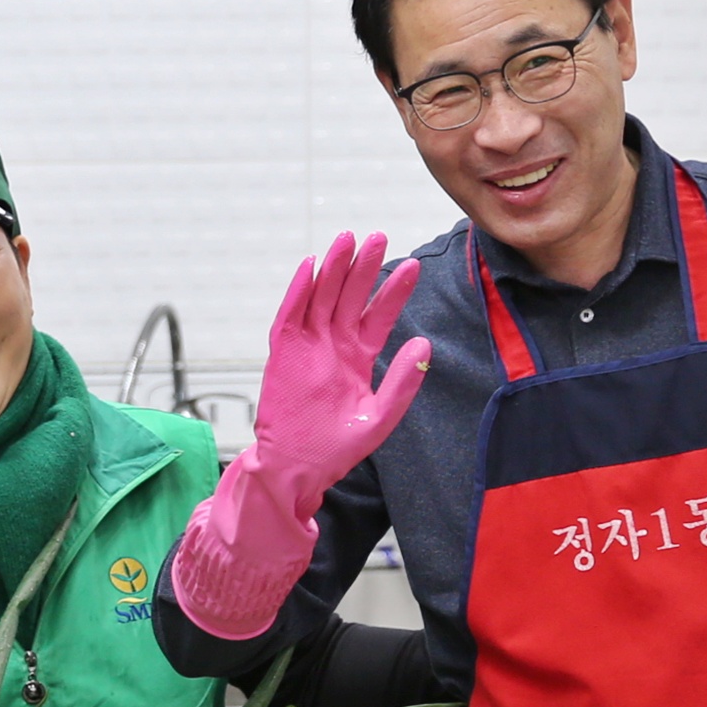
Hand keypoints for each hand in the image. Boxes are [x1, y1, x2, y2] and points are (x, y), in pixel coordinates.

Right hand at [253, 231, 430, 495]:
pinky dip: (298, 291)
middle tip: (379, 237)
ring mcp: (307, 347)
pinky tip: (311, 266)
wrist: (298, 469)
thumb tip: (424, 344)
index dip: (394, 291)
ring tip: (348, 239)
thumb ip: (402, 382)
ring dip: (333, 268)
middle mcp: (333, 346)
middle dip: (364, 268)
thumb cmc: (336, 449)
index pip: (378, 315)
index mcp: (358, 358)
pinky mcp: (282, 354)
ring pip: (321, 297)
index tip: (414, 266)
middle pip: (349, 297)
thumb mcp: (379, 417)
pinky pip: (289, 316)